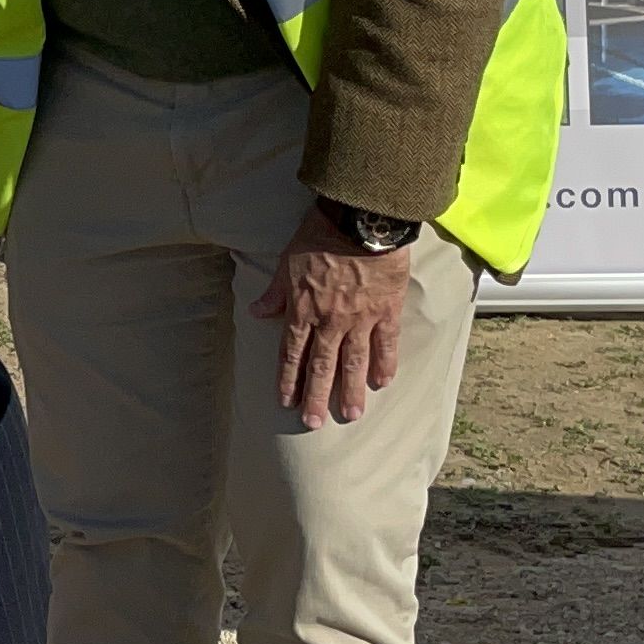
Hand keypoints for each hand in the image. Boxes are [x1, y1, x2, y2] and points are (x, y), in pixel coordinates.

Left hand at [248, 204, 415, 427]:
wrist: (360, 221)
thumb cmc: (319, 235)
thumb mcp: (286, 262)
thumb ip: (274, 293)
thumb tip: (256, 312)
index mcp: (303, 309)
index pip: (292, 352)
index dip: (288, 378)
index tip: (286, 401)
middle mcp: (330, 321)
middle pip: (321, 365)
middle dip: (316, 396)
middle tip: (313, 423)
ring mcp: (360, 318)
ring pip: (354, 362)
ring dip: (351, 390)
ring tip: (351, 415)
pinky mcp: (386, 310)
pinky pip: (386, 344)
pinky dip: (385, 364)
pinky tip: (383, 383)